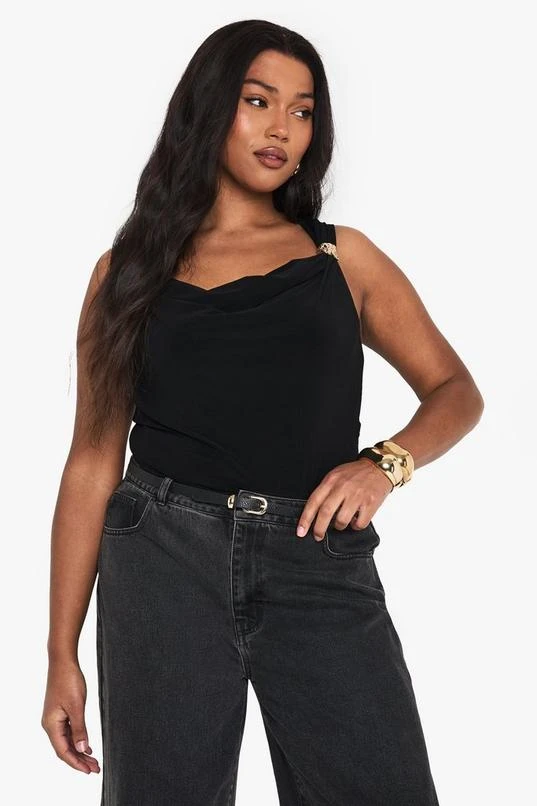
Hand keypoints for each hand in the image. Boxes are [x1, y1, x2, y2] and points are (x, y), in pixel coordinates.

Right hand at [41, 658, 100, 774]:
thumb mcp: (77, 706)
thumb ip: (79, 728)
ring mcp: (55, 718)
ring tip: (93, 760)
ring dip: (80, 751)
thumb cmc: (68, 680)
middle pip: (65, 748)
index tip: (89, 770)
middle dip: (79, 760)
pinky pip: (68, 732)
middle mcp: (50, 724)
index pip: (63, 751)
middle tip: (96, 768)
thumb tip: (82, 748)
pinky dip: (78, 740)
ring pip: (67, 741)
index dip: (76, 763)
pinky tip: (87, 746)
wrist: (63, 661)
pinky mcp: (60, 712)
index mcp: (51, 725)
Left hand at [296, 458, 392, 539]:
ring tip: (341, 522)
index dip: (305, 518)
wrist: (380, 468)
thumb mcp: (336, 475)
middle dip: (319, 529)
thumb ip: (325, 491)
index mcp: (332, 480)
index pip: (314, 501)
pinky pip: (359, 524)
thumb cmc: (355, 473)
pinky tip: (356, 519)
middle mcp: (343, 487)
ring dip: (339, 526)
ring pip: (341, 521)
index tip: (300, 531)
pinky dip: (355, 525)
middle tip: (317, 537)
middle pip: (326, 513)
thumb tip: (314, 514)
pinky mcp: (370, 503)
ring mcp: (357, 496)